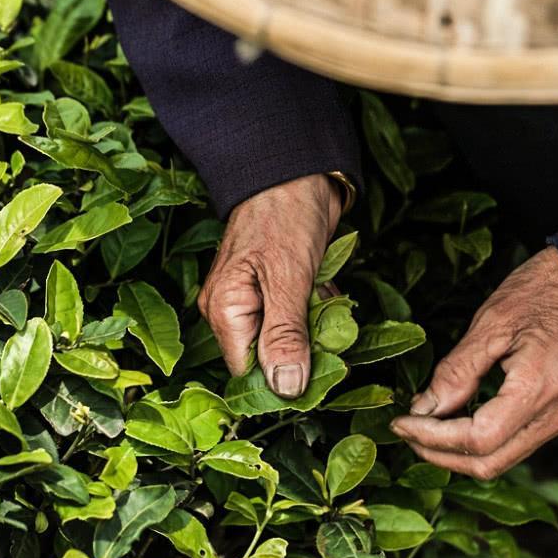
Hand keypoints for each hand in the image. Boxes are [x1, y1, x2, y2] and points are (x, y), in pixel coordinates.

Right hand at [198, 174, 341, 396]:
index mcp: (224, 310)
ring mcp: (254, 300)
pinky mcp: (276, 290)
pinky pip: (298, 317)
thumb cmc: (286, 214)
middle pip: (269, 358)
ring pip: (288, 339)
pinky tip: (327, 290)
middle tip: (334, 333)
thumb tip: (286, 388)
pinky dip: (318, 310)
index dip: (282, 379)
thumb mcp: (289, 278)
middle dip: (305, 351)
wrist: (296, 169)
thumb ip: (286, 335)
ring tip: (328, 298)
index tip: (321, 375)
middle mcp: (232, 310)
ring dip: (317, 329)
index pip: (247, 372)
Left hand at [390, 247, 557, 478]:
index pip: (479, 438)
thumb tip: (424, 409)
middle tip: (405, 430)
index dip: (432, 438)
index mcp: (539, 386)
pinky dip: (479, 441)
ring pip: (501, 460)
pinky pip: (514, 444)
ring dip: (457, 452)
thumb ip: (457, 371)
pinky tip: (454, 421)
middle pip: (489, 462)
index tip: (401, 423)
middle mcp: (555, 412)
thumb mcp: (491, 323)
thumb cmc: (543, 291)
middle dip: (439, 453)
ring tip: (423, 428)